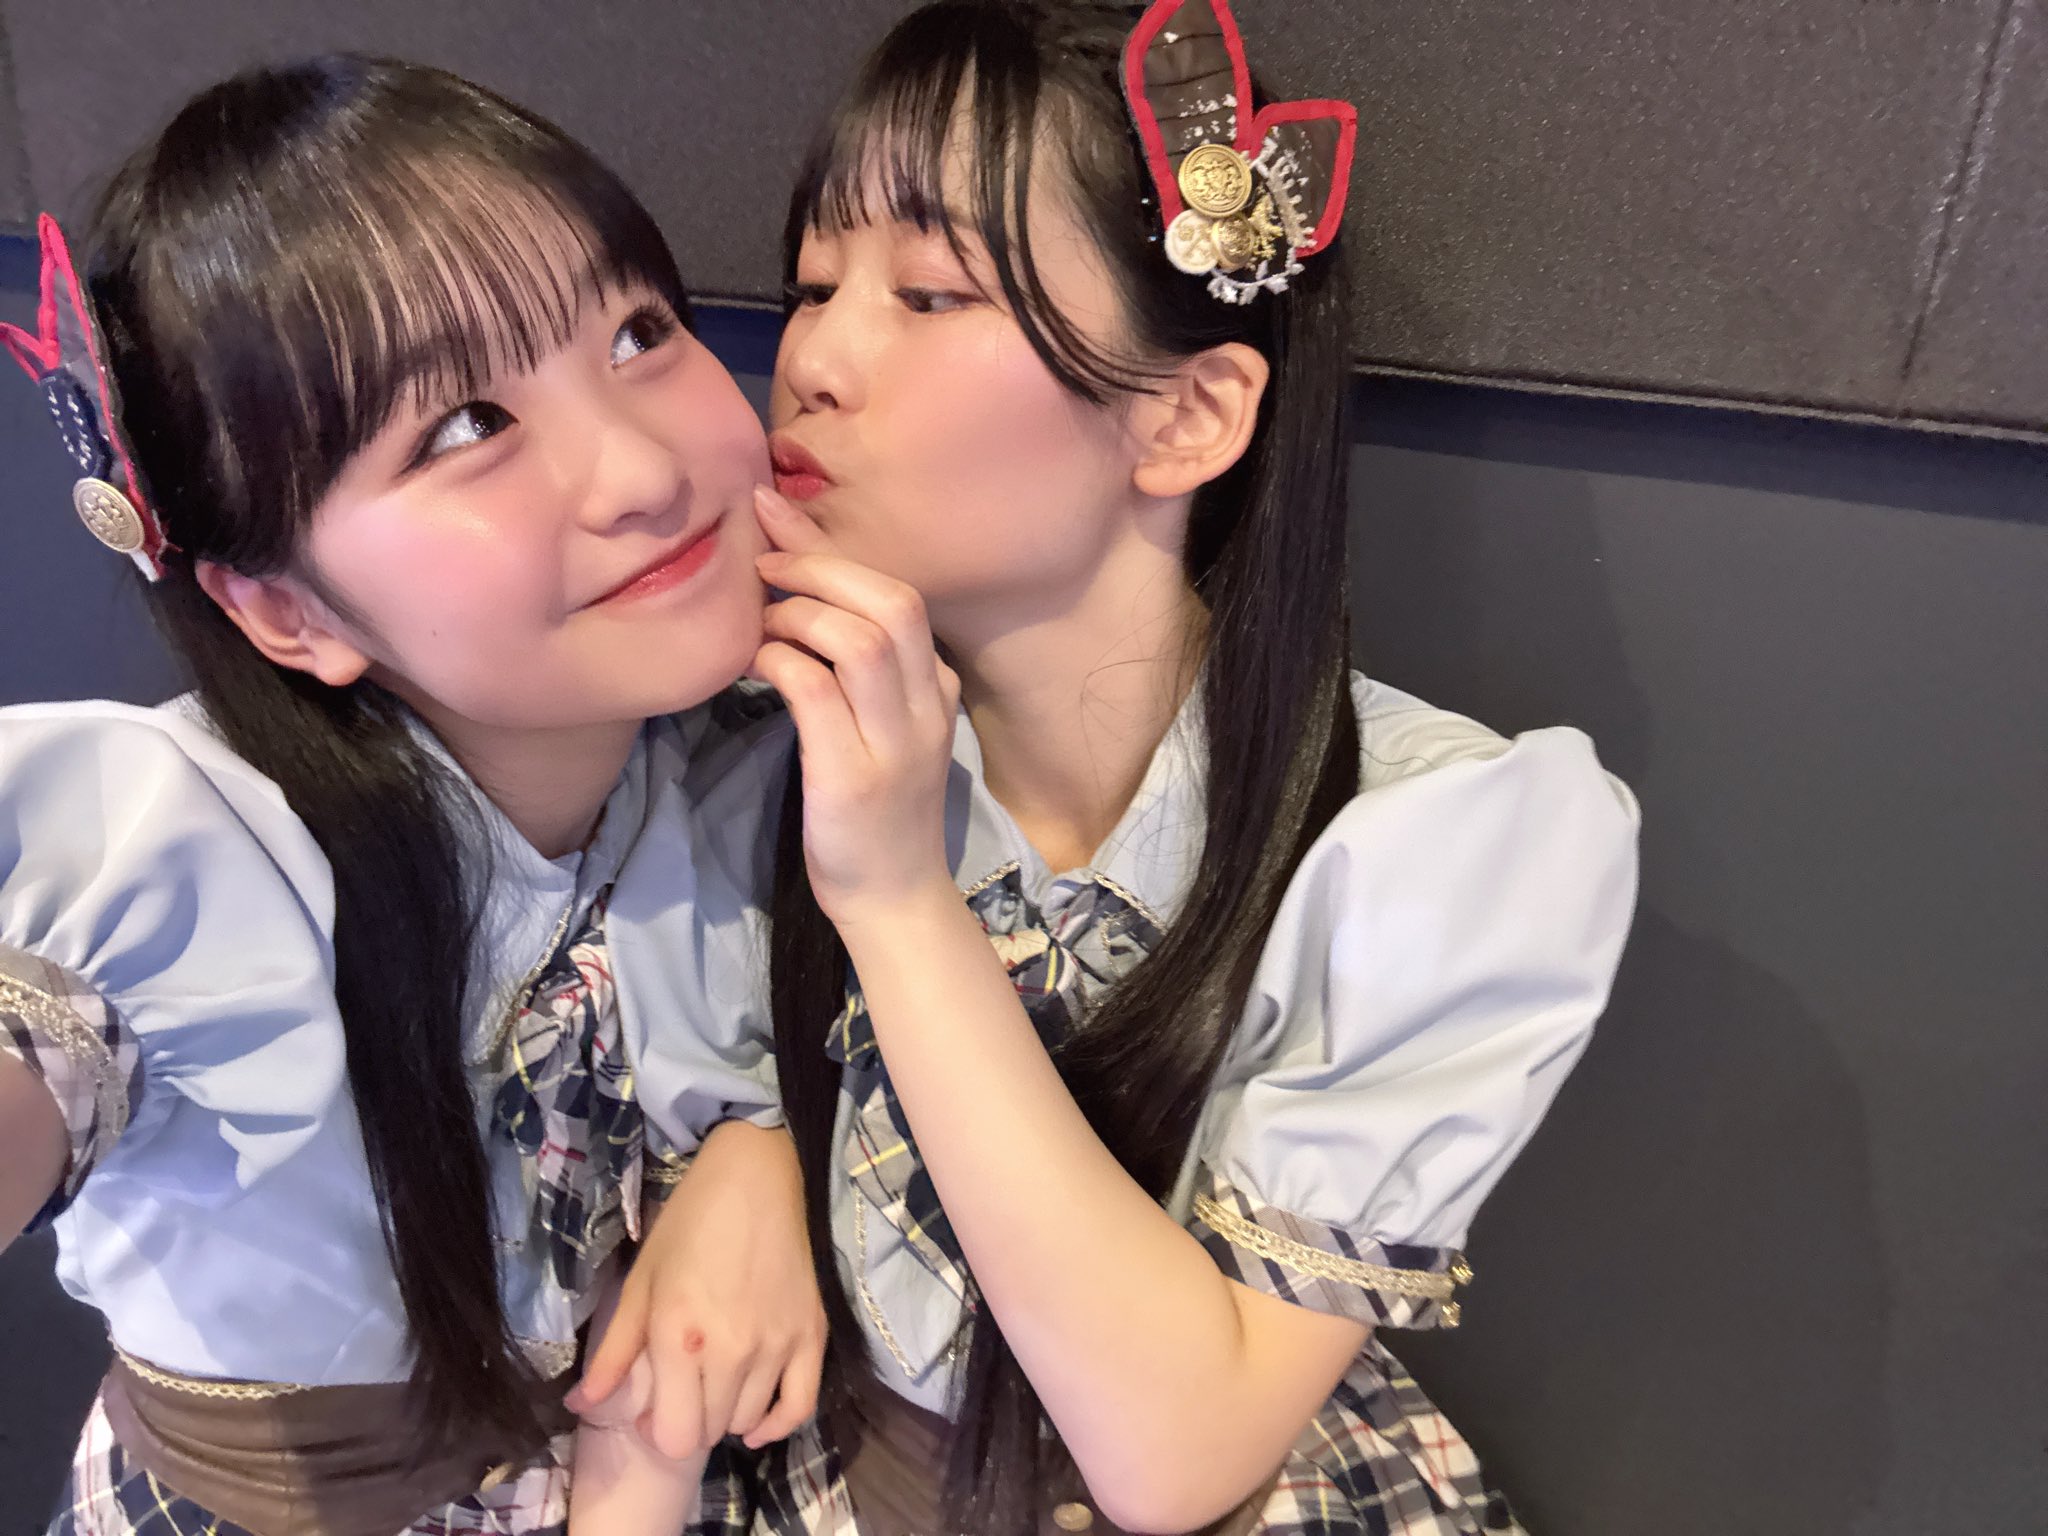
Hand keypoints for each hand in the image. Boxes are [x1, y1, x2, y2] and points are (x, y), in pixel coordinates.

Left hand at [569, 1121, 824, 1454]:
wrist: (757, 1177)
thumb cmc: (690, 1223)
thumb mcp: (641, 1282)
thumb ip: (612, 1351)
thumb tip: (580, 1404)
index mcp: (678, 1339)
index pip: (673, 1437)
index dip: (657, 1429)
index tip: (653, 1404)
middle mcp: (730, 1353)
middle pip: (708, 1433)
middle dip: (689, 1419)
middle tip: (683, 1387)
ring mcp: (776, 1348)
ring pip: (747, 1421)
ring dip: (726, 1413)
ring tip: (716, 1383)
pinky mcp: (812, 1336)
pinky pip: (799, 1407)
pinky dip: (776, 1424)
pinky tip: (756, 1421)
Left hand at [750, 485, 961, 928]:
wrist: (895, 900)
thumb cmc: (876, 812)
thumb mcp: (888, 729)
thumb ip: (862, 672)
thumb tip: (800, 600)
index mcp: (935, 688)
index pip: (898, 594)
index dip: (832, 548)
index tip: (777, 516)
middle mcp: (926, 708)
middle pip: (892, 602)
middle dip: (821, 564)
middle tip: (763, 557)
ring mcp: (895, 745)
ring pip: (859, 640)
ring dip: (798, 613)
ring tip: (758, 617)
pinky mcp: (854, 780)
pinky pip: (816, 692)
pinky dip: (780, 661)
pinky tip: (754, 661)